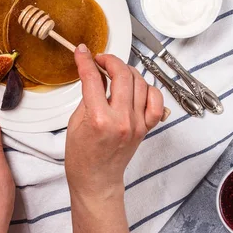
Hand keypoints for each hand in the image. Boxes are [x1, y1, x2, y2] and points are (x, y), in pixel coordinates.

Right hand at [65, 45, 163, 232]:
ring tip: (115, 71)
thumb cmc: (82, 156)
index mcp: (99, 118)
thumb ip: (88, 93)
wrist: (96, 180)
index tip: (82, 52)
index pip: (93, 78)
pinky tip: (136, 88)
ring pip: (140, 82)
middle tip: (100, 60)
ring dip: (126, 71)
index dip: (86, 60)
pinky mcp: (146, 128)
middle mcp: (122, 120)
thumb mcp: (76, 120)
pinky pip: (155, 100)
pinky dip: (148, 89)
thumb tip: (94, 71)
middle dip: (109, 60)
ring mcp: (137, 124)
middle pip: (122, 74)